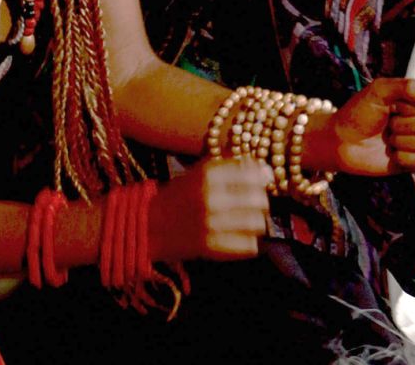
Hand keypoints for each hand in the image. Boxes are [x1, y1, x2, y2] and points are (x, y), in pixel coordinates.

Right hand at [151, 158, 270, 261]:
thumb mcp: (201, 172)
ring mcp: (211, 224)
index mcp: (209, 174)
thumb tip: (268, 171)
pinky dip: (248, 242)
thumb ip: (234, 167)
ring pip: (257, 223)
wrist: (146, 225)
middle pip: (260, 199)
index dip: (259, 180)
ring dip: (255, 223)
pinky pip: (249, 246)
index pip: (254, 174)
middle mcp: (211, 197)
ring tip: (246, 222)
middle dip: (260, 202)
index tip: (255, 184)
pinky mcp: (210, 247)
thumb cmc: (179, 196)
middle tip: (253, 205)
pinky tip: (239, 238)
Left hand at [306, 78, 414, 175]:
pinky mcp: (413, 162)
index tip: (394, 106)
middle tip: (387, 124)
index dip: (413, 106)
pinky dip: (404, 158)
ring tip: (388, 139)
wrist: (341, 142)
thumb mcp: (378, 91)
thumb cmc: (358, 113)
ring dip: (402, 141)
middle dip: (404, 125)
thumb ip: (406, 87)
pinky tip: (392, 154)